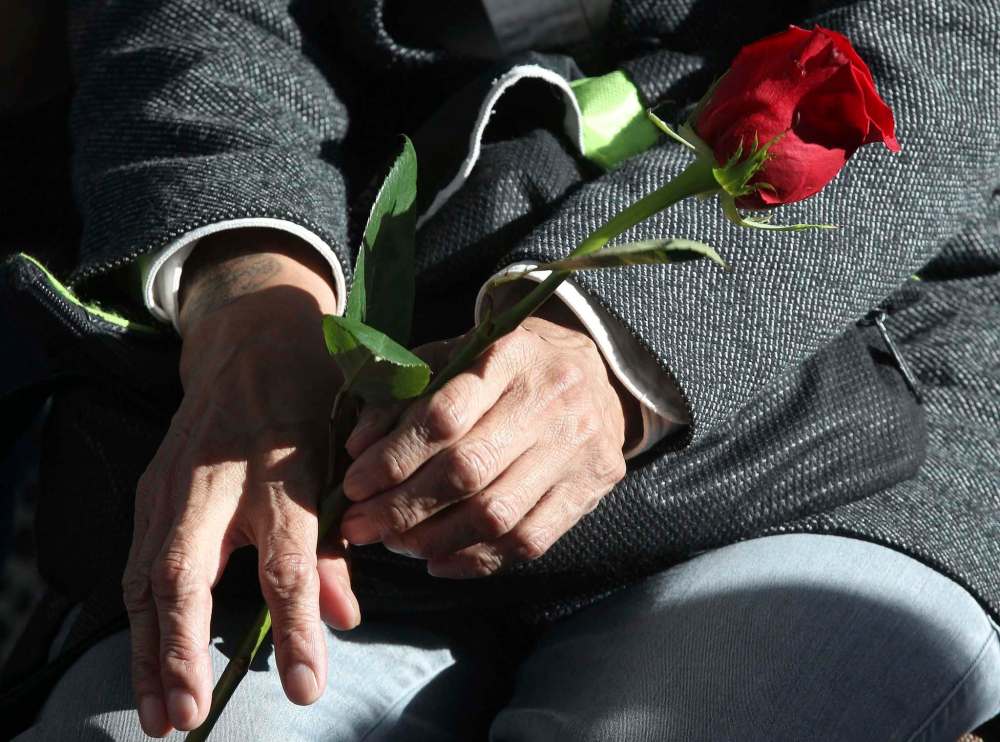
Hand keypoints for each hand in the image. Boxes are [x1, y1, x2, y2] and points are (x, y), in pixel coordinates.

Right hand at [122, 230, 358, 736]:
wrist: (251, 344)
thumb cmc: (309, 406)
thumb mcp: (339, 464)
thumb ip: (336, 544)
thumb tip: (342, 620)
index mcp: (281, 473)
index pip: (287, 564)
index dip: (295, 628)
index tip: (303, 687)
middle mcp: (217, 481)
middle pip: (186, 575)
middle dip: (180, 651)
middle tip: (184, 716)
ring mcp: (172, 484)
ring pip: (146, 578)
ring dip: (148, 650)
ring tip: (158, 713)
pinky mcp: (149, 489)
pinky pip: (136, 562)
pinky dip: (139, 616)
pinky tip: (148, 658)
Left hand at [339, 309, 632, 578]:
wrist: (593, 375)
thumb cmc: (504, 370)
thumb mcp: (451, 359)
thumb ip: (401, 396)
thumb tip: (358, 449)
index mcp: (509, 355)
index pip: (444, 416)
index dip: (393, 459)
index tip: (354, 485)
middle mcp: (550, 400)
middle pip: (467, 470)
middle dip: (402, 508)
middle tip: (361, 527)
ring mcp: (576, 449)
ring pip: (496, 514)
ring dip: (433, 539)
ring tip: (395, 543)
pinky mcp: (589, 489)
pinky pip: (528, 541)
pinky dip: (475, 559)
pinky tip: (437, 560)